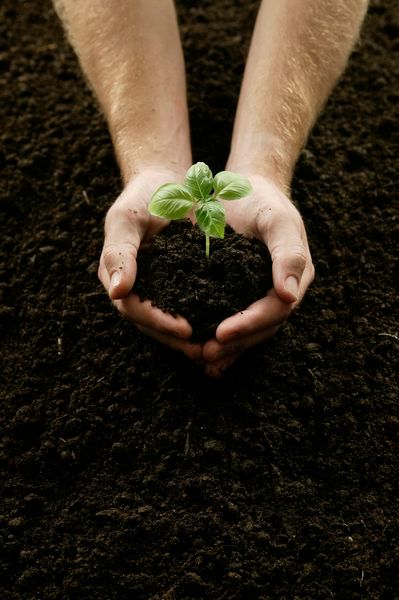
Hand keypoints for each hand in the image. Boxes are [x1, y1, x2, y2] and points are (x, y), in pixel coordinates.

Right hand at [98, 168, 201, 360]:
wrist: (169, 183)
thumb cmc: (143, 196)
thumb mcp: (128, 219)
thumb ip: (120, 253)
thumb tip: (117, 293)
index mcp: (117, 276)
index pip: (133, 308)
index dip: (157, 321)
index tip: (185, 328)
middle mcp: (135, 288)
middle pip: (151, 324)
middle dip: (176, 339)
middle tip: (205, 351)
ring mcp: (157, 288)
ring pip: (170, 321)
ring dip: (190, 339)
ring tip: (217, 348)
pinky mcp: (180, 284)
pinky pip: (190, 307)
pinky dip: (204, 320)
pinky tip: (225, 328)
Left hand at [202, 173, 314, 376]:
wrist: (241, 190)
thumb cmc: (262, 200)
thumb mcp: (277, 219)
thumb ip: (288, 254)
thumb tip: (289, 296)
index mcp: (294, 276)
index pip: (275, 309)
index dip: (249, 323)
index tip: (221, 333)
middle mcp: (279, 291)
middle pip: (261, 328)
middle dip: (234, 343)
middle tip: (205, 355)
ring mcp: (258, 294)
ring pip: (246, 330)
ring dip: (225, 348)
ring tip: (200, 360)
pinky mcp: (236, 293)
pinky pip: (229, 319)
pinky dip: (216, 337)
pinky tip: (196, 351)